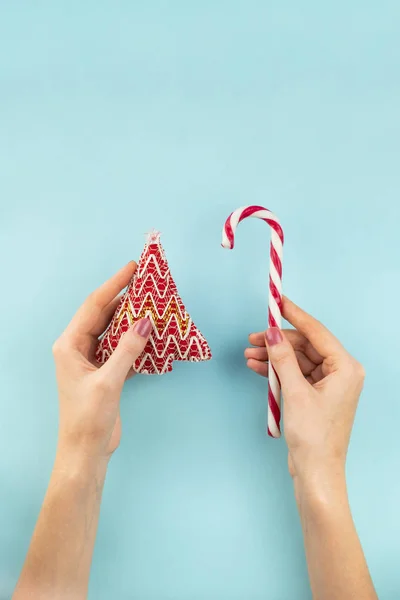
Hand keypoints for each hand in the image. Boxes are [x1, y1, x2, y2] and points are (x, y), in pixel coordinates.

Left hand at [52, 261, 151, 459]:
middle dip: (124, 298)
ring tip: (153, 304)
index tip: (132, 269)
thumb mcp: (108, 381)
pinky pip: (121, 348)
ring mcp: (91, 360)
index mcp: (69, 345)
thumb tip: (145, 321)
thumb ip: (127, 349)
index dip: (114, 285)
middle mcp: (78, 348)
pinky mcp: (105, 373)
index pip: (94, 306)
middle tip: (147, 283)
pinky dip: (136, 341)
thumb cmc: (88, 418)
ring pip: (113, 331)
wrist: (86, 451)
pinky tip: (152, 335)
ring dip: (132, 319)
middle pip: (103, 315)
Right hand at [245, 297, 364, 499]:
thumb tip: (273, 332)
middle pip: (305, 346)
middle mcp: (340, 372)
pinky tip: (257, 367)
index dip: (295, 315)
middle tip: (253, 338)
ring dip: (274, 357)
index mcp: (345, 367)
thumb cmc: (312, 435)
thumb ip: (283, 358)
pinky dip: (277, 371)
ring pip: (297, 360)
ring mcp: (328, 385)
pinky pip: (295, 374)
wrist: (315, 472)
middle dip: (278, 342)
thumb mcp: (295, 392)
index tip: (277, 300)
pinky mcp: (316, 396)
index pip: (317, 332)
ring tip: (249, 355)